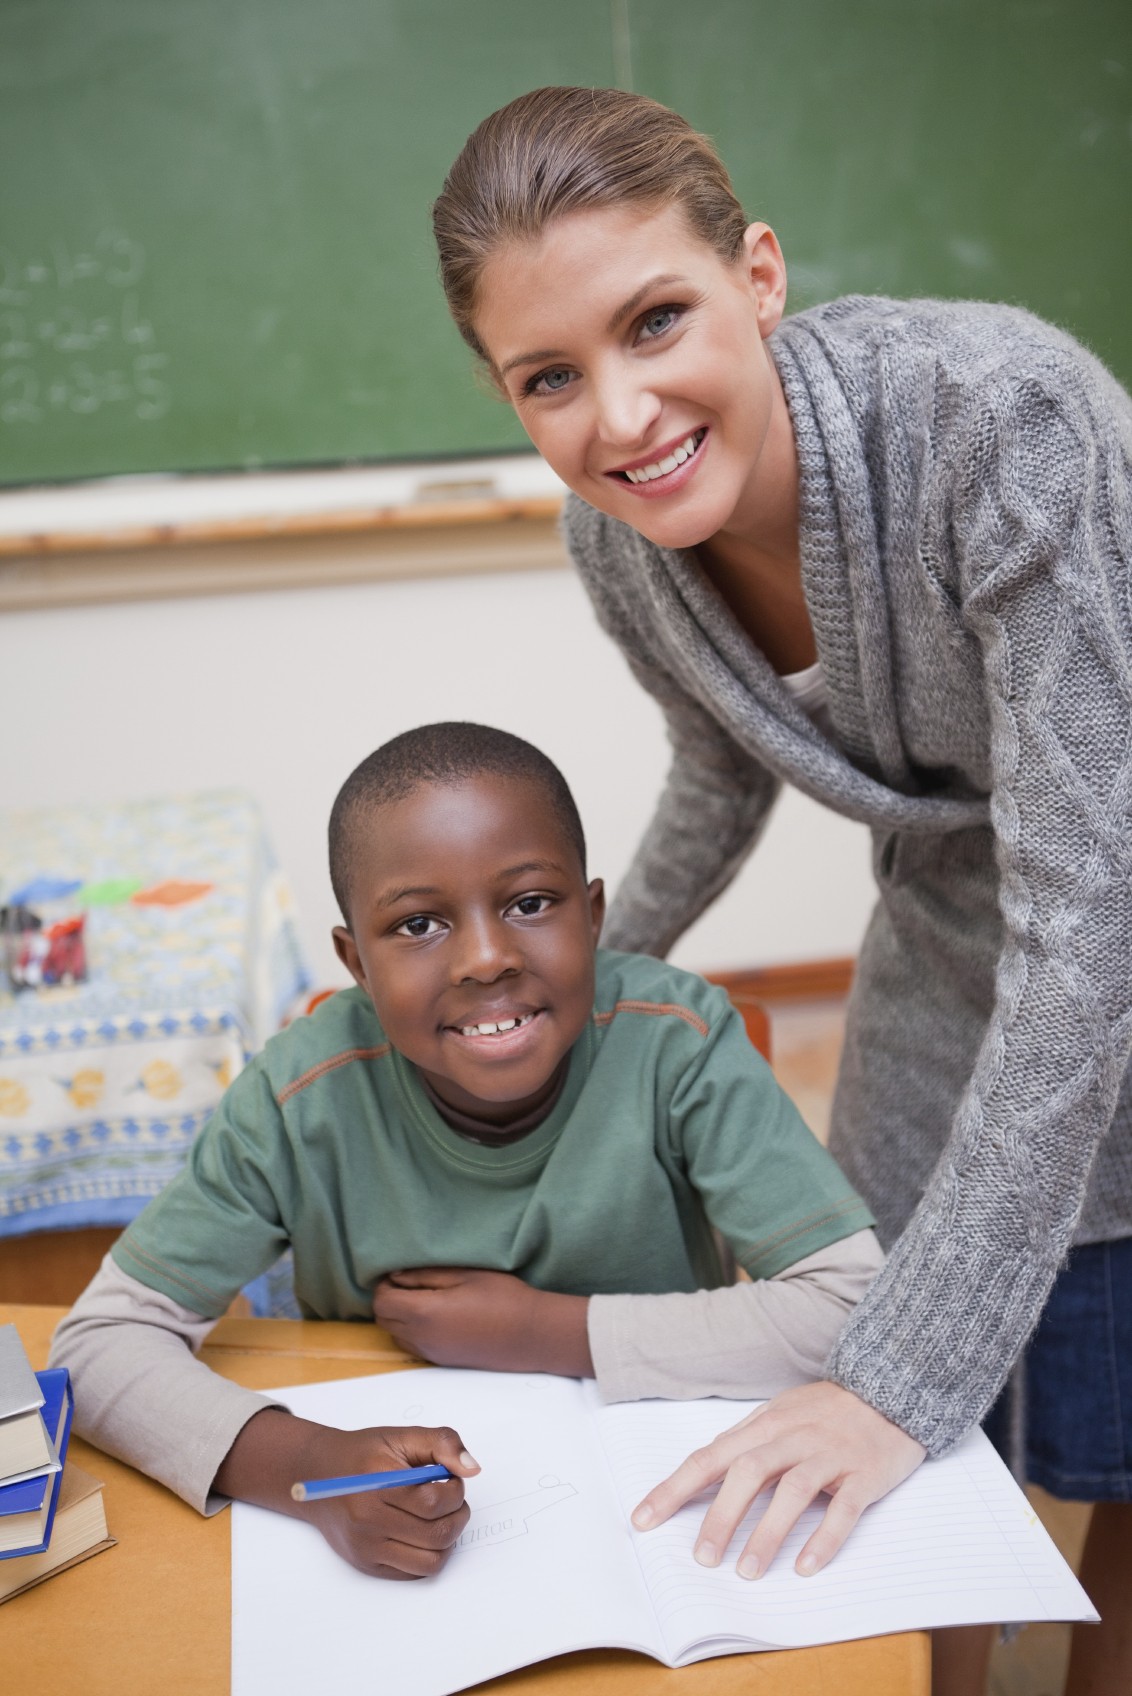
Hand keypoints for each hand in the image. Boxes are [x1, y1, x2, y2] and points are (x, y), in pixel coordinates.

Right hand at [214, 1408, 478, 1579]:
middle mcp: (368, 1520)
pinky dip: (429, 1554)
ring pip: (431, 1560)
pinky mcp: (367, 1565)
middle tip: (451, 1498)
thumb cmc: (363, 1455)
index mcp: (377, 1483)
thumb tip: (472, 1469)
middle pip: (437, 1534)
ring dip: (447, 1539)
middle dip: (457, 1515)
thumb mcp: (402, 1436)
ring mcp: (367, 1547)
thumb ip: (442, 1443)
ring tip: (439, 1517)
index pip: (434, 1501)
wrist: (318, 1476)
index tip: (451, 1478)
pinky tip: (423, 1531)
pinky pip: (414, 1572)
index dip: (455, 1490)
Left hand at [373, 1267, 592, 1376]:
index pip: (382, 1301)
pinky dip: (412, 1329)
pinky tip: (437, 1315)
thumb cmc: (503, 1297)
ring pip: (396, 1334)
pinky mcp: (442, 1361)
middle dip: (389, 1299)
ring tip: (424, 1297)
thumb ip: (425, 1275)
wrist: (532, 1335)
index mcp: (425, 1313)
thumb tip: (396, 1276)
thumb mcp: (465, 1274)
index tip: (401, 1272)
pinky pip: (413, 1345)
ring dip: (399, 1315)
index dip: (385, 1284)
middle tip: (410, 1282)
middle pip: (383, 1320)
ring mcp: (432, 1353)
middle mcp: (422, 1338)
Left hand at [631, 1380, 925, 1578]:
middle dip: (720, 1516)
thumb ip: (746, 1444)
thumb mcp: (780, 1415)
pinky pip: (843, 1509)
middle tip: (702, 1558)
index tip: (643, 1519)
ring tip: (747, 1572)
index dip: (674, 1488)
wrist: (893, 1389)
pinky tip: (805, 1567)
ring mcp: (830, 1455)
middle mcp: (794, 1437)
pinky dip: (824, 1539)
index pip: (710, 1457)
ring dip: (767, 1533)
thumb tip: (702, 1479)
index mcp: (765, 1425)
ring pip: (792, 1491)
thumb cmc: (827, 1411)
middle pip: (748, 1473)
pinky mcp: (865, 1474)